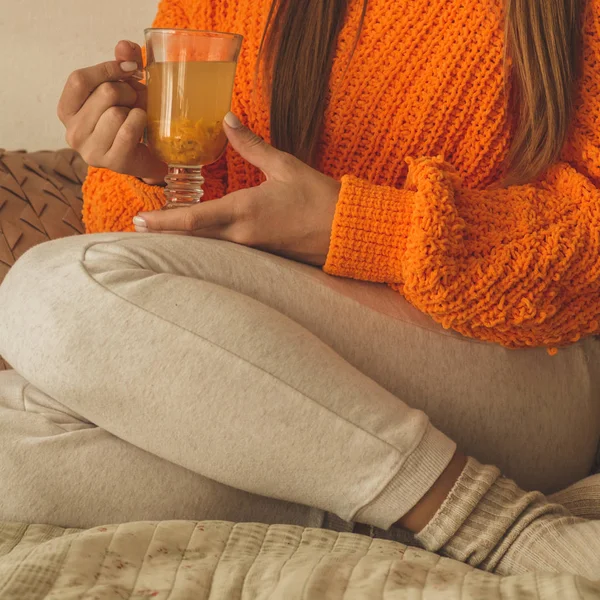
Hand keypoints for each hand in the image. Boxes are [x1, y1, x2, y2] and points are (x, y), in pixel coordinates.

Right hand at [58, 40, 166, 183]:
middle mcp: (73, 133)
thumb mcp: (123, 88)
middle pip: (104, 94)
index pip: (79, 79)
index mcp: (67, 111)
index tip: (131, 69)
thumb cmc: (129, 120)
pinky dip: (140, 122)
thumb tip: (125, 46)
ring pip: (116, 113)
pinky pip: (128, 131)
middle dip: (128, 92)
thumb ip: (121, 63)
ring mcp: (91, 151)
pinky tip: (142, 127)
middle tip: (134, 102)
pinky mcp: (113, 162)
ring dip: (135, 110)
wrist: (147, 157)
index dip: (107, 69)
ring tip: (137, 117)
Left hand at [134, 114, 340, 265]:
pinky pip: (226, 250)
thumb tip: (227, 120)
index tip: (138, 220)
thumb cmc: (318, 198)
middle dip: (164, 233)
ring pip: (207, 245)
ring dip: (183, 239)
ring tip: (161, 230)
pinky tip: (199, 237)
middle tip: (137, 227)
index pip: (193, 220)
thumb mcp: (284, 166)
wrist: (345, 231)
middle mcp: (242, 235)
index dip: (162, 221)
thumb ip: (251, 145)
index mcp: (244, 210)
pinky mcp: (261, 255)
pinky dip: (206, 243)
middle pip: (192, 238)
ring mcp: (251, 249)